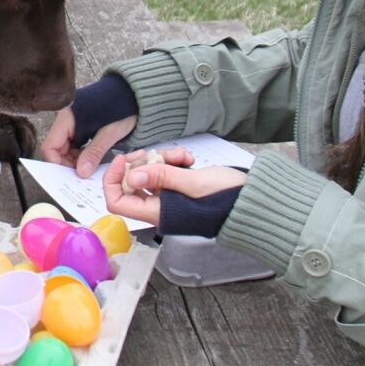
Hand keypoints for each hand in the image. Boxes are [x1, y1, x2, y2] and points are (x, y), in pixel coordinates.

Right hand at [39, 109, 137, 178]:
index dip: (57, 163)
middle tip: (83, 175)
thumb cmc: (122, 108)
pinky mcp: (80, 127)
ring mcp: (72, 124)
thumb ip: (94, 152)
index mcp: (67, 118)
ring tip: (90, 168)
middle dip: (67, 164)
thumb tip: (81, 173)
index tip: (71, 175)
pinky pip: (75, 145)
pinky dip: (81, 155)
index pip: (50, 146)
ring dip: (75, 161)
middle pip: (57, 149)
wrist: (133, 95)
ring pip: (66, 149)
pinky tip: (92, 161)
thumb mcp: (109, 133)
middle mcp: (65, 121)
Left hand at [101, 147, 245, 227]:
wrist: (251, 199)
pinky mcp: (180, 187)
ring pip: (150, 174)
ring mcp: (169, 197)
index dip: (114, 180)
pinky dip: (173, 161)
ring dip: (161, 159)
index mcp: (156, 212)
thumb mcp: (193, 184)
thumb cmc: (225, 198)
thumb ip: (162, 178)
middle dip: (140, 164)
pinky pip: (166, 171)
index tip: (124, 161)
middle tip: (151, 153)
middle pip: (130, 184)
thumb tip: (131, 176)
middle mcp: (159, 207)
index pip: (116, 202)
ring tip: (181, 156)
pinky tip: (188, 159)